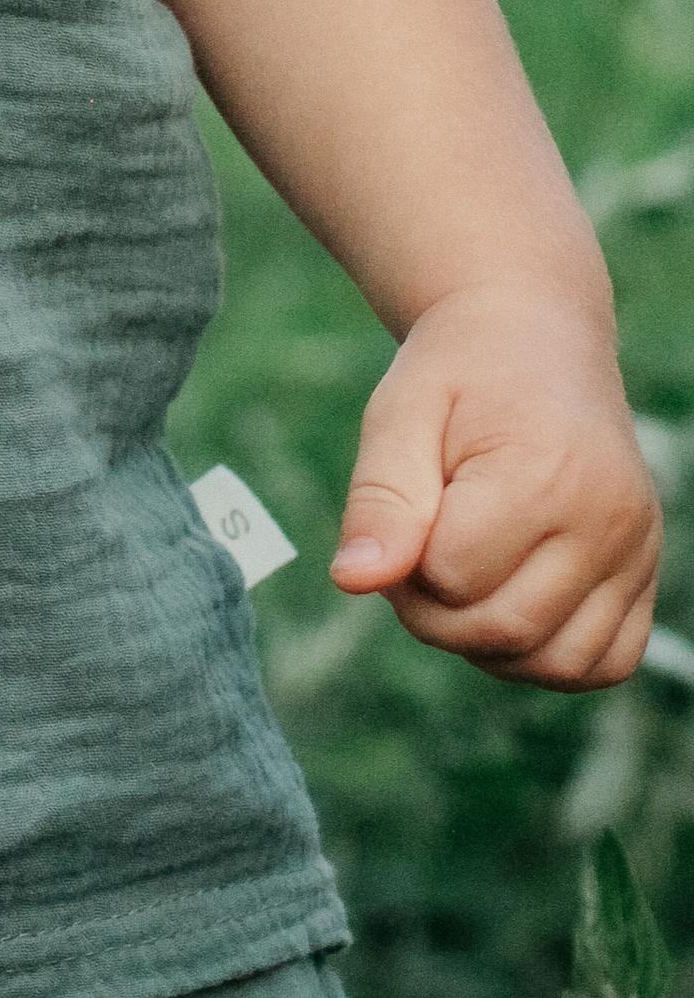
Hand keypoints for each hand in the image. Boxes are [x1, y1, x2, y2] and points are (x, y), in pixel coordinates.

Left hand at [331, 280, 661, 687]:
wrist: (534, 335)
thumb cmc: (458, 373)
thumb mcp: (400, 412)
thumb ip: (379, 499)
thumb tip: (352, 581)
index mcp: (542, 473)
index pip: (452, 577)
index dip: (405, 564)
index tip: (400, 518)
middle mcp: (607, 521)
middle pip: (505, 630)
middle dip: (436, 613)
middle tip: (417, 555)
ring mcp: (638, 552)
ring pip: (556, 662)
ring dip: (489, 644)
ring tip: (462, 577)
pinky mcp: (646, 573)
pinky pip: (606, 661)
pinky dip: (548, 656)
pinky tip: (510, 602)